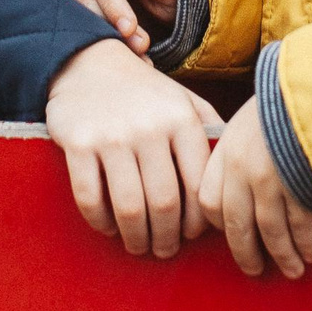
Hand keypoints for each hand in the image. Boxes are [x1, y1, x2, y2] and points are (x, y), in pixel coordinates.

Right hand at [44, 39, 220, 258]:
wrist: (88, 60)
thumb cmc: (143, 90)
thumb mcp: (183, 99)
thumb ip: (209, 130)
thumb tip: (232, 171)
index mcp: (181, 119)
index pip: (198, 185)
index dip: (196, 220)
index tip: (190, 234)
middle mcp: (150, 127)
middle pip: (165, 203)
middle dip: (166, 238)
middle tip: (164, 250)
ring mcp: (112, 136)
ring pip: (130, 207)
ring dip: (136, 238)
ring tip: (139, 246)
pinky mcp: (79, 143)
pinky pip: (90, 198)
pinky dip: (101, 222)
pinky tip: (109, 226)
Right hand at [75, 0, 177, 56]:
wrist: (168, 5)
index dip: (113, 5)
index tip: (129, 29)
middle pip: (88, 2)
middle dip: (112, 29)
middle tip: (140, 47)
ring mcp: (92, 1)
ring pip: (87, 22)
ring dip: (112, 43)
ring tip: (142, 57)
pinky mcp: (93, 22)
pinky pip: (95, 38)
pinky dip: (114, 52)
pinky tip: (137, 61)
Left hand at [198, 97, 311, 278]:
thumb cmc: (284, 99)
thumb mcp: (248, 119)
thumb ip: (237, 149)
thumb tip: (240, 179)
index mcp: (225, 152)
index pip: (209, 202)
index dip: (219, 223)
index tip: (232, 233)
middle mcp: (242, 171)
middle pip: (236, 226)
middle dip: (246, 253)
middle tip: (254, 269)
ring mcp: (270, 181)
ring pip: (270, 232)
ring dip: (281, 255)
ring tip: (290, 270)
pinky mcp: (298, 186)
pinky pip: (299, 225)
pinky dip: (304, 242)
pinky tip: (309, 253)